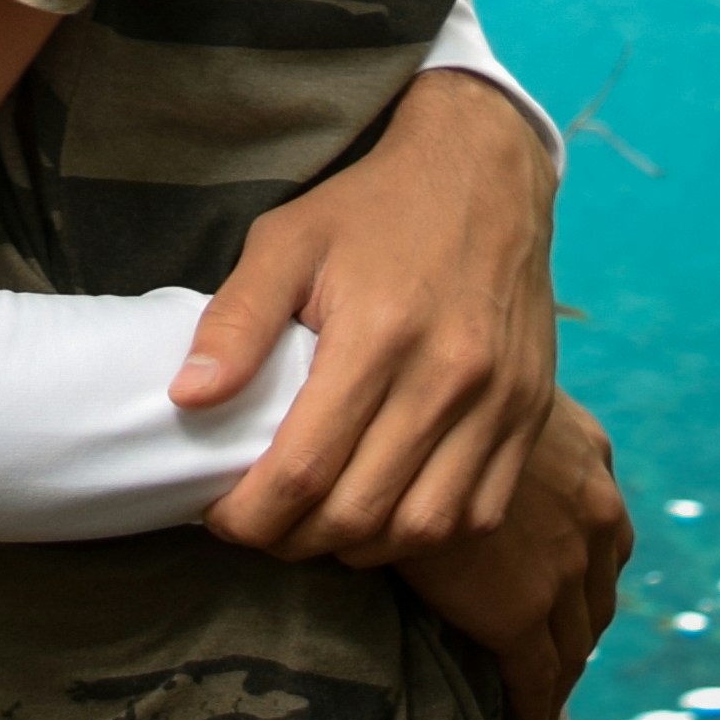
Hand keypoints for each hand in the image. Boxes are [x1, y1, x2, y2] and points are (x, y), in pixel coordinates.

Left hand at [186, 69, 562, 561]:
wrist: (482, 171)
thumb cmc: (371, 208)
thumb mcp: (286, 241)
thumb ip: (236, 321)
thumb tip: (187, 400)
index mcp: (380, 333)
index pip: (305, 468)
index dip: (251, 515)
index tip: (220, 518)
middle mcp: (449, 375)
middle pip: (361, 512)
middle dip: (294, 540)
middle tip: (260, 526)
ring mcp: (500, 400)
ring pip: (424, 528)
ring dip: (360, 547)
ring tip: (316, 526)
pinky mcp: (532, 411)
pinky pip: (480, 512)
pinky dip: (426, 533)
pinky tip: (385, 514)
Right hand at [400, 396, 628, 719]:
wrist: (409, 422)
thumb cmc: (432, 388)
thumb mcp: (491, 392)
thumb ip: (506, 426)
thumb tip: (481, 442)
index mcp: (592, 458)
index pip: (605, 534)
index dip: (588, 572)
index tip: (568, 596)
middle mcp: (595, 512)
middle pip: (598, 590)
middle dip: (581, 623)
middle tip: (557, 653)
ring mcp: (566, 566)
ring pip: (578, 637)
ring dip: (565, 666)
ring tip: (544, 689)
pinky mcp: (523, 614)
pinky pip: (538, 674)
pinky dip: (536, 704)